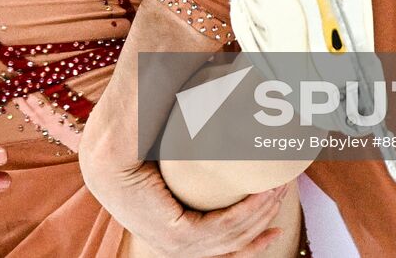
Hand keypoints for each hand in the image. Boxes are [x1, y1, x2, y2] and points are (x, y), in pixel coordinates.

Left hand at [111, 162, 288, 256]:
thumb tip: (222, 154)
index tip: (275, 228)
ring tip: (280, 187)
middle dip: (264, 220)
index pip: (218, 249)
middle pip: (231, 242)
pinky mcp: (174, 235)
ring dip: (261, 213)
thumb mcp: (171, 169)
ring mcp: (172, 245)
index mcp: (169, 236)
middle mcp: (170, 247)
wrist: (111, 147)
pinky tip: (264, 196)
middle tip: (284, 191)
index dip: (252, 243)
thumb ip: (192, 175)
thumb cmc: (138, 148)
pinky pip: (222, 228)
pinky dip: (247, 214)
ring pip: (231, 235)